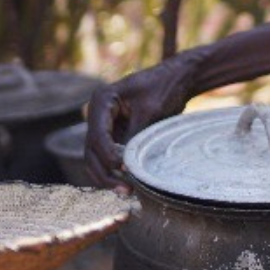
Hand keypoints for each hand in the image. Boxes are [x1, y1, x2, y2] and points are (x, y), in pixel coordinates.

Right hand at [83, 58, 194, 189]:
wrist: (179, 78)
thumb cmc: (165, 88)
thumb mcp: (150, 112)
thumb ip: (134, 137)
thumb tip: (124, 167)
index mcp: (102, 101)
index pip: (97, 136)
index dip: (108, 156)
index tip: (124, 170)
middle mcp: (98, 114)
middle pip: (91, 151)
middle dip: (105, 172)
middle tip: (124, 190)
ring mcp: (104, 125)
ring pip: (96, 157)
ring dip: (108, 175)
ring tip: (126, 191)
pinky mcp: (115, 133)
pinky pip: (108, 156)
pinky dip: (115, 170)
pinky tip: (128, 183)